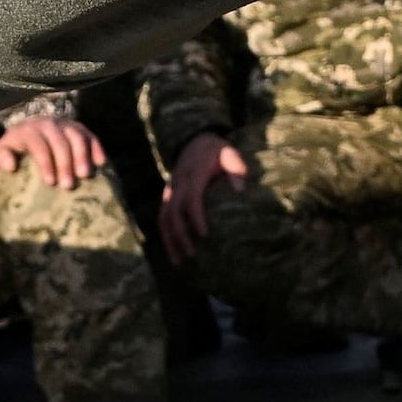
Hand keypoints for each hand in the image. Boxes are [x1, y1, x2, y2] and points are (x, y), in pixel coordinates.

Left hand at [0, 99, 101, 190]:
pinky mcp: (79, 128)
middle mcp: (48, 124)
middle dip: (65, 163)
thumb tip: (11, 166)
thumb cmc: (16, 148)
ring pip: (77, 136)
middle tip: (68, 185)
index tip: (50, 182)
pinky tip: (101, 162)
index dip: (45, 162)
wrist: (30, 129)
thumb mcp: (3, 150)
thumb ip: (2, 157)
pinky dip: (96, 147)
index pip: (38, 144)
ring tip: (85, 175)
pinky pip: (90, 135)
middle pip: (60, 141)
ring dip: (82, 156)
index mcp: (28, 130)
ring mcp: (65, 124)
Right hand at [158, 134, 251, 261]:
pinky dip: (165, 236)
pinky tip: (173, 253)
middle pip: (173, 212)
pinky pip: (161, 218)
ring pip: (163, 218)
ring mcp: (170, 191)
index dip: (195, 217)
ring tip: (179, 262)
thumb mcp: (229, 153)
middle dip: (180, 234)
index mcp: (193, 174)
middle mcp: (177, 184)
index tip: (204, 235)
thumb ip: (235, 168)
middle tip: (192, 254)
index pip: (191, 198)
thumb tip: (240, 189)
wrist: (194, 140)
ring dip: (169, 240)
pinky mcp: (167, 196)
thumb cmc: (215, 151)